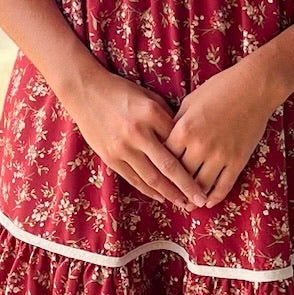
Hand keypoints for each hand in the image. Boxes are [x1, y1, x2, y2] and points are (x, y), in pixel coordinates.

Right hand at [64, 67, 212, 208]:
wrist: (85, 90)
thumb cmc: (122, 92)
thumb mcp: (149, 97)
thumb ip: (166, 118)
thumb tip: (185, 140)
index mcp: (151, 113)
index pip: (178, 143)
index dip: (194, 160)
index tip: (208, 173)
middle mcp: (138, 132)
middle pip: (169, 166)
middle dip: (187, 186)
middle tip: (201, 201)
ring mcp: (122, 147)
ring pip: (151, 177)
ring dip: (170, 194)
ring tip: (184, 204)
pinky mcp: (110, 157)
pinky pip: (133, 178)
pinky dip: (148, 190)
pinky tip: (161, 197)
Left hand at [162, 56, 278, 208]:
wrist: (254, 87)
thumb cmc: (220, 89)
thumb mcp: (190, 102)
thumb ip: (176, 123)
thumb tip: (166, 141)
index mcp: (183, 129)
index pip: (164, 158)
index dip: (159, 169)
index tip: (156, 178)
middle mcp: (199, 146)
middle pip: (180, 176)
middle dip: (173, 189)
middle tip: (168, 198)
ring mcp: (220, 155)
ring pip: (200, 185)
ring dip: (192, 198)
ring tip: (187, 204)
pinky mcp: (238, 160)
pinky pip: (224, 186)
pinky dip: (215, 197)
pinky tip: (208, 202)